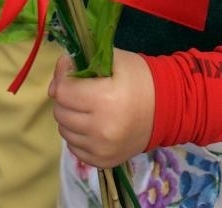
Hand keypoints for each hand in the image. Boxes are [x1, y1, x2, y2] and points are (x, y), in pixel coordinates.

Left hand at [49, 48, 154, 167]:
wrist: (167, 109)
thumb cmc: (140, 79)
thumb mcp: (114, 59)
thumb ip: (81, 63)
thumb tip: (54, 85)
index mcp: (105, 99)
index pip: (63, 92)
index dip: (63, 76)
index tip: (71, 69)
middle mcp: (101, 129)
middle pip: (60, 112)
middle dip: (65, 97)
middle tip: (80, 88)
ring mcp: (102, 149)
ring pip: (64, 131)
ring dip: (70, 116)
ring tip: (86, 106)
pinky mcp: (103, 162)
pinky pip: (74, 148)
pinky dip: (77, 134)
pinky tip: (92, 123)